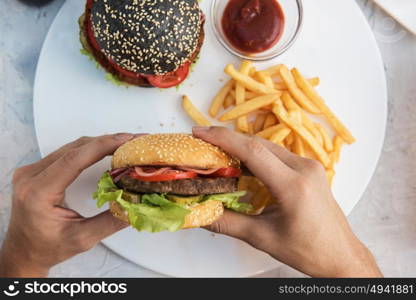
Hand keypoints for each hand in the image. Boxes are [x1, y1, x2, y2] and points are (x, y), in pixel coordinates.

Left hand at [0, 134, 135, 276]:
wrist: (24, 251)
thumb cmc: (47, 248)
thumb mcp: (82, 239)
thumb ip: (111, 221)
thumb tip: (137, 205)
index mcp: (37, 193)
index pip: (74, 159)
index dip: (102, 146)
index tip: (126, 140)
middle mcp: (30, 177)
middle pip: (75, 148)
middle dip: (107, 141)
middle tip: (133, 141)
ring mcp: (31, 170)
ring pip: (72, 147)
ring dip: (100, 143)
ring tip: (124, 144)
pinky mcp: (37, 169)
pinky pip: (66, 151)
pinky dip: (89, 149)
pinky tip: (105, 150)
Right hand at [193, 126, 381, 277]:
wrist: (340, 255)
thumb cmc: (308, 250)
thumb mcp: (262, 238)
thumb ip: (227, 223)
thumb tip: (200, 212)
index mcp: (294, 185)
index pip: (253, 151)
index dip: (223, 138)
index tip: (200, 133)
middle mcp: (304, 169)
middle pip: (258, 144)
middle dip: (228, 139)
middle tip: (203, 141)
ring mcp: (309, 166)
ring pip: (268, 147)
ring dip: (242, 146)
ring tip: (217, 151)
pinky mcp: (309, 169)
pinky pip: (277, 154)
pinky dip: (256, 155)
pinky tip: (242, 163)